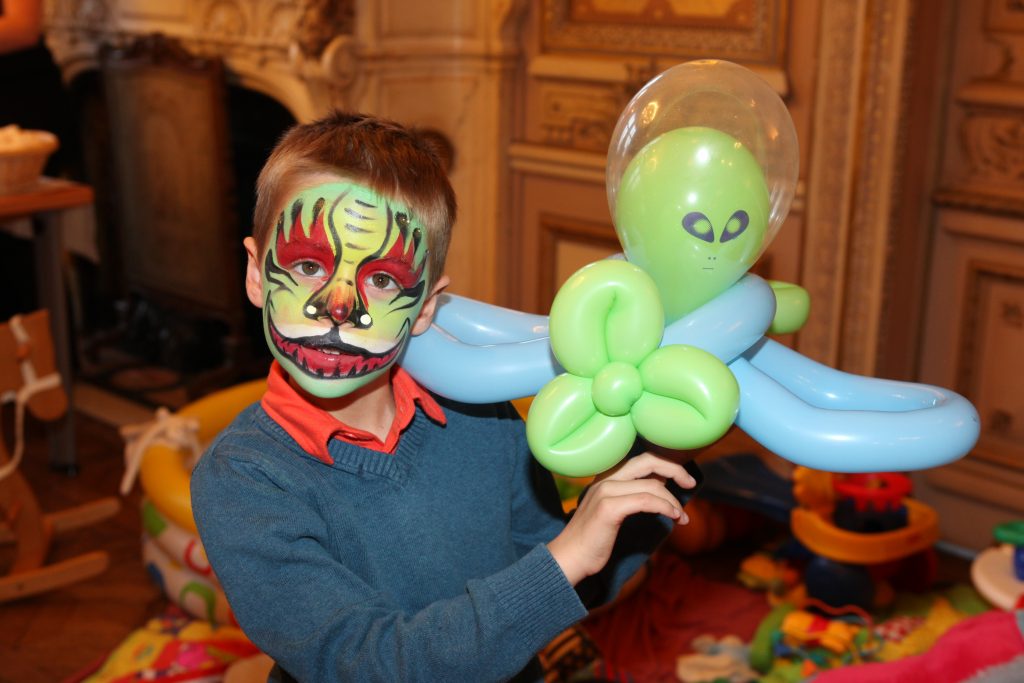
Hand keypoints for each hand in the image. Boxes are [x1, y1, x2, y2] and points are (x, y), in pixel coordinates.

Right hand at [546, 452, 695, 585]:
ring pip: (651, 485)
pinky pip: (646, 501)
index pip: (642, 459)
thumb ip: (631, 496)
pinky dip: (664, 507)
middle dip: (675, 469)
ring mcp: (606, 491)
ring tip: (681, 517)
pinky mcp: (609, 508)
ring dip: (672, 501)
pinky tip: (672, 516)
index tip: (684, 479)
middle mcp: (605, 479)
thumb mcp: (613, 511)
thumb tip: (661, 488)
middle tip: (690, 483)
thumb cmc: (593, 540)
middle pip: (648, 461)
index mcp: (606, 477)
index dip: (667, 465)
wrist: (569, 558)